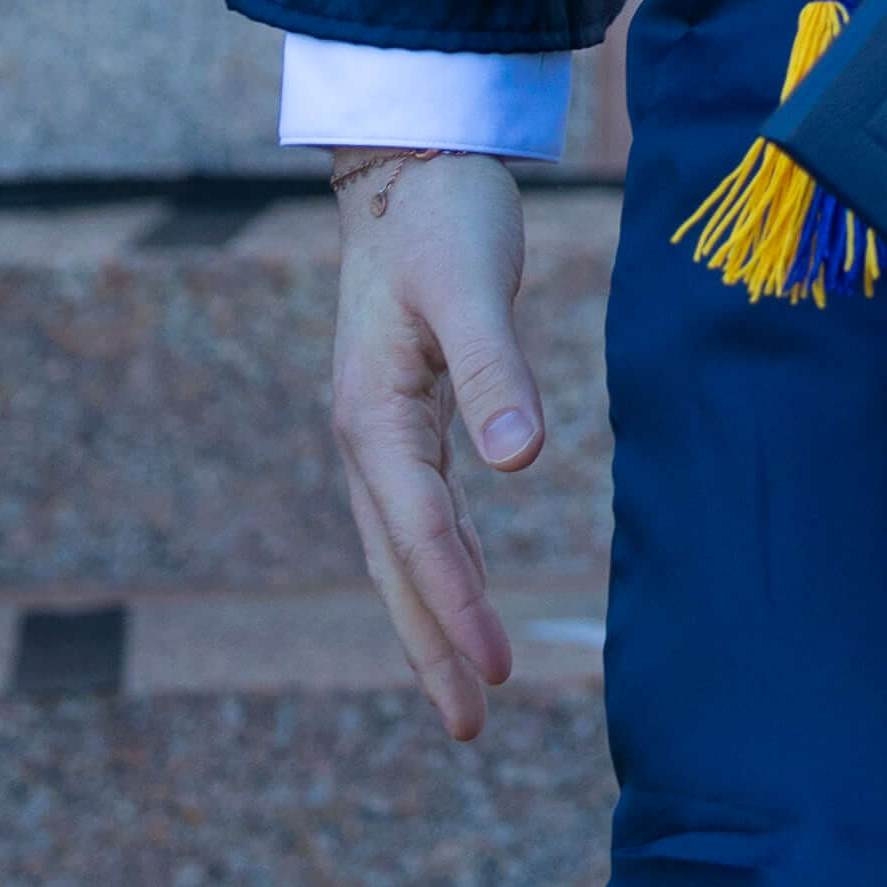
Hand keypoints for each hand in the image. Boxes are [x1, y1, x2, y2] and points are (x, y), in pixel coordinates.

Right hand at [323, 147, 546, 732]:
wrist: (407, 161)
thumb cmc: (443, 218)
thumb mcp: (471, 285)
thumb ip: (495, 371)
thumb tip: (522, 460)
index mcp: (373, 417)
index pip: (421, 536)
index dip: (458, 608)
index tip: (499, 672)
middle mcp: (365, 435)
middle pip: (397, 565)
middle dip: (431, 647)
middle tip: (472, 725)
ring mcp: (378, 429)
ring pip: (403, 548)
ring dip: (433, 616)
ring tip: (469, 688)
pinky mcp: (402, 414)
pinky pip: (419, 512)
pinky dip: (441, 562)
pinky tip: (464, 590)